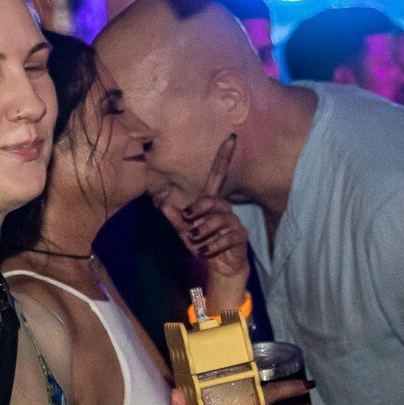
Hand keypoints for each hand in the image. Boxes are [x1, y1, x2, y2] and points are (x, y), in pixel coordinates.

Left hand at [157, 135, 249, 308]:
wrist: (220, 266)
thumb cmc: (203, 244)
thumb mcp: (184, 232)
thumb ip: (175, 219)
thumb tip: (162, 204)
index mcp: (211, 202)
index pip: (218, 175)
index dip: (224, 157)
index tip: (230, 138)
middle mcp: (224, 208)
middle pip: (213, 200)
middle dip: (199, 210)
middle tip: (188, 221)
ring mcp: (234, 222)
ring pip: (219, 219)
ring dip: (203, 232)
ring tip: (194, 242)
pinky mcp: (240, 236)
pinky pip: (226, 237)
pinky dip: (212, 245)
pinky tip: (204, 251)